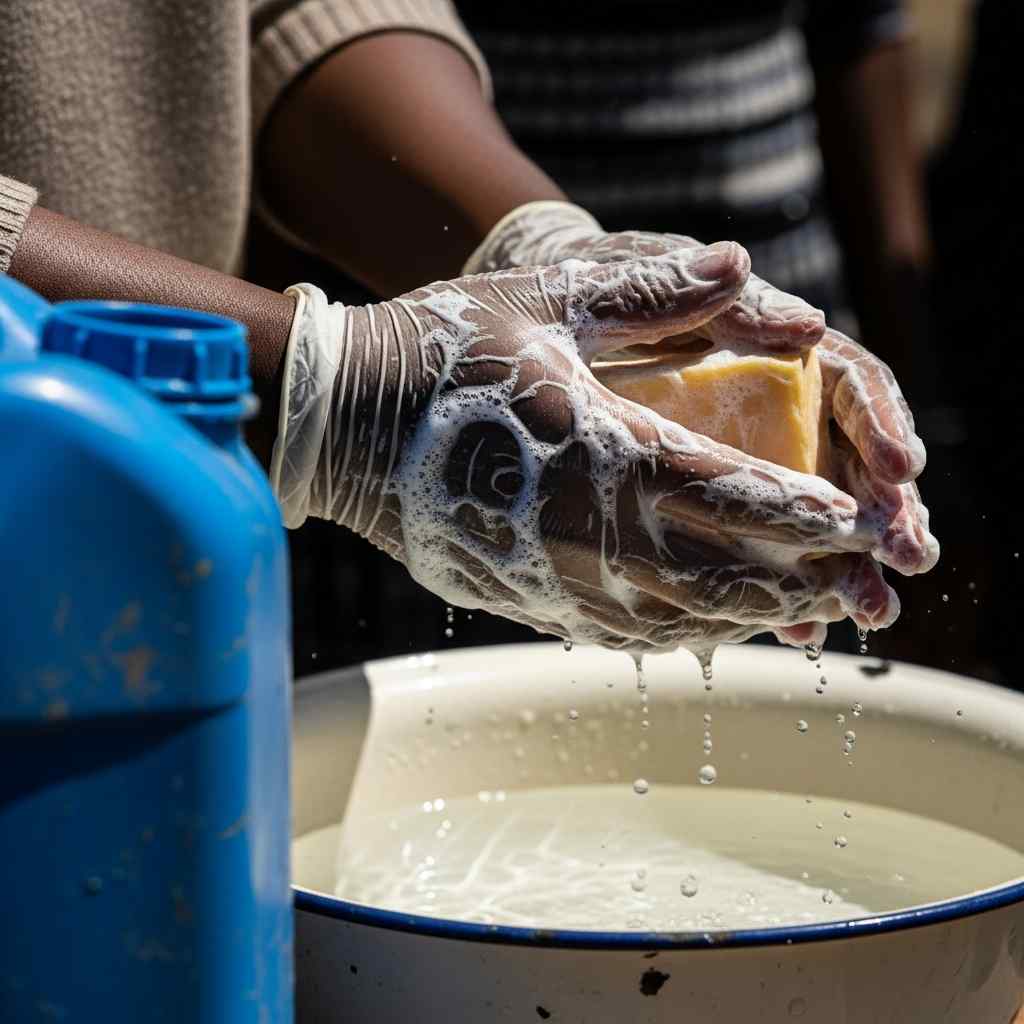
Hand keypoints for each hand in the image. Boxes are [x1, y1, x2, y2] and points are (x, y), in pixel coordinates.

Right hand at [272, 246, 900, 651]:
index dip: (802, 510)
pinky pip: (621, 633)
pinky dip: (679, 631)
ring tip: (797, 606)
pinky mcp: (522, 601)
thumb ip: (650, 291)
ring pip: (676, 619)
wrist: (340, 426)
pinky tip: (707, 624)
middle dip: (795, 576)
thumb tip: (743, 263)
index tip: (854, 518)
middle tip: (850, 572)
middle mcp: (582, 532)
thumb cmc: (443, 353)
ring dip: (746, 616)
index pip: (729, 492)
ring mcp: (550, 578)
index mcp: (598, 451)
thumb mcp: (544, 302)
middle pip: (718, 574)